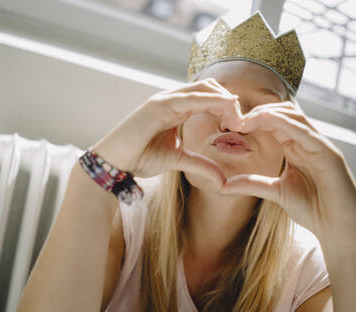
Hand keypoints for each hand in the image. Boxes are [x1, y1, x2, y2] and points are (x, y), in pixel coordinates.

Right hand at [90, 78, 241, 186]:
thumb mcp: (177, 160)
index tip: (241, 125)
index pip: (208, 98)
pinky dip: (211, 100)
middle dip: (229, 102)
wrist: (114, 163)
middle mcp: (171, 100)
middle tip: (242, 122)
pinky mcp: (158, 104)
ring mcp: (164, 99)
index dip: (227, 107)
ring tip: (237, 117)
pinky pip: (190, 97)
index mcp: (176, 109)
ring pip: (203, 88)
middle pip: (209, 88)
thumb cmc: (139, 158)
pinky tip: (227, 107)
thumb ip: (200, 164)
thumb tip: (223, 180)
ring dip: (224, 99)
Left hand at [219, 100, 355, 242]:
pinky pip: (306, 132)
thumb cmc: (312, 210)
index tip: (230, 124)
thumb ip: (252, 183)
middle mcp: (308, 142)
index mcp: (296, 147)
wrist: (337, 230)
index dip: (253, 119)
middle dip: (258, 112)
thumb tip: (223, 184)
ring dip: (268, 114)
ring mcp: (320, 146)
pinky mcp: (329, 154)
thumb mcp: (275, 192)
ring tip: (245, 120)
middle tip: (235, 119)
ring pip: (294, 116)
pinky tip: (265, 122)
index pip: (274, 121)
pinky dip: (285, 123)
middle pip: (284, 112)